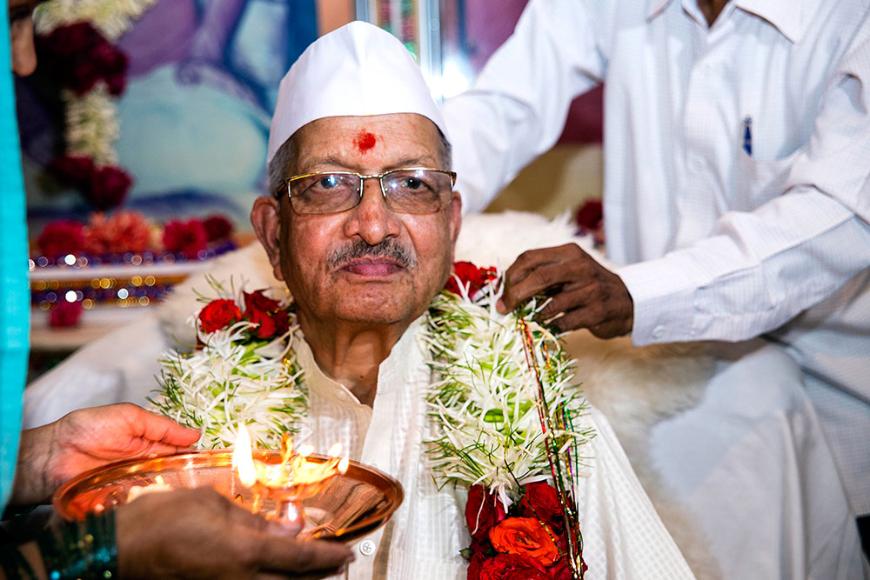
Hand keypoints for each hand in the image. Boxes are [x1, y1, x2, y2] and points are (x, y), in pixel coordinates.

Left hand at [12, 403, 199, 503]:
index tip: (213, 458)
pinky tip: (161, 500)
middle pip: (174, 472)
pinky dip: (151, 502)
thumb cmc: (86, 430)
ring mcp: (133, 485)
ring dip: (172, 488)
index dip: (195, 454)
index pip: (179, 450)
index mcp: (148, 443)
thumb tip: (195, 433)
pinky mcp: (122, 502)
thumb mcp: (129, 417)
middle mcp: (144, 465)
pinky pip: (142, 504)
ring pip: (162, 489)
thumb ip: (162, 426)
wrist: (50, 455)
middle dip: (189, 473)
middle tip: (204, 475)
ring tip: (186, 487)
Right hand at [117, 488, 352, 578]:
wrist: (120, 548)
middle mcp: (239, 579)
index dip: (329, 555)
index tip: (345, 550)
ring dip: (297, 578)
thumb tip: (288, 529)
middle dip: (321, 573)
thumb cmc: (160, 519)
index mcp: (245, 552)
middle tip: (337, 561)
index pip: (302, 557)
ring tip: (313, 568)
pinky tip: (274, 570)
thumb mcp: (213, 503)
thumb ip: (255, 519)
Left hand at [497, 243, 633, 337]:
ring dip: (534, 315)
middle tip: (504, 309)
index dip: (510, 276)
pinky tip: (551, 325)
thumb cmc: (587, 288)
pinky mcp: (597, 311)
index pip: (530, 258)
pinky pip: (564, 322)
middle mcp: (580, 267)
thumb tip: (504, 290)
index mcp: (569, 253)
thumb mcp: (567, 272)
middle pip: (538, 277)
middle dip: (515, 295)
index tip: (502, 293)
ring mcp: (591, 289)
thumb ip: (540, 276)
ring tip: (531, 318)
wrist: (627, 302)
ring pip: (551, 304)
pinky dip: (552, 326)